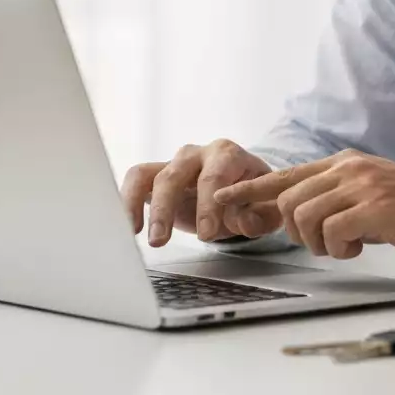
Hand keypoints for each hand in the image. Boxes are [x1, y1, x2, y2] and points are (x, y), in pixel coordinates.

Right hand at [120, 139, 278, 246]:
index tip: (207, 235)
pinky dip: (128, 200)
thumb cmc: (253, 195)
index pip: (214, 175)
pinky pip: (136, 180)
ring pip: (150, 175)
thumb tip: (245, 222)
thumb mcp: (265, 207)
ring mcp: (175, 162)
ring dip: (143, 207)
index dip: (209, 204)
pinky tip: (130, 228)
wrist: (242, 187)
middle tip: (161, 241)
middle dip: (167, 207)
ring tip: (145, 239)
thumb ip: (260, 215)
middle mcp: (198, 153)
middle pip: (175, 172)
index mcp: (227, 154)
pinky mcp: (157, 176)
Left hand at [213, 150, 394, 261]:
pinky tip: (361, 246)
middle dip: (292, 231)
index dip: (250, 191)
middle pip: (287, 200)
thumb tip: (294, 217)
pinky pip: (332, 231)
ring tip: (347, 244)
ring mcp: (363, 184)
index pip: (285, 176)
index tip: (222, 201)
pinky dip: (340, 247)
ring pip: (304, 215)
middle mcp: (348, 168)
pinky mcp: (377, 206)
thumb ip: (334, 200)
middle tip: (323, 243)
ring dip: (317, 243)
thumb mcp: (367, 197)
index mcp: (343, 163)